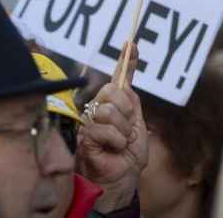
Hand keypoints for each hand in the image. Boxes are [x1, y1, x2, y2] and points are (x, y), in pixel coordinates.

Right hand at [78, 44, 147, 211]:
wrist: (123, 179)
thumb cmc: (128, 157)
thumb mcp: (138, 127)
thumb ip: (132, 105)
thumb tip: (125, 82)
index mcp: (116, 106)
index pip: (119, 79)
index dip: (126, 61)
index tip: (131, 43)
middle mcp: (100, 109)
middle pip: (111, 90)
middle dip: (125, 110)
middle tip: (128, 130)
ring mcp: (90, 121)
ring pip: (107, 109)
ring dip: (122, 129)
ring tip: (120, 143)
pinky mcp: (84, 135)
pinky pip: (102, 127)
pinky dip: (115, 140)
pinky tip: (114, 150)